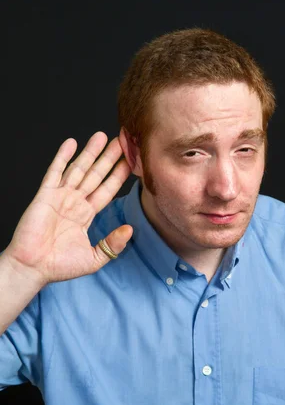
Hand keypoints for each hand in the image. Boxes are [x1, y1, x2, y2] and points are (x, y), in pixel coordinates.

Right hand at [5, 132, 132, 285]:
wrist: (33, 268)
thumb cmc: (59, 266)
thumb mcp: (94, 258)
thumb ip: (112, 244)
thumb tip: (130, 229)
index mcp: (86, 215)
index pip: (107, 190)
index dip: (118, 176)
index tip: (131, 162)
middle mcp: (74, 203)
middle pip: (95, 175)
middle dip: (108, 158)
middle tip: (122, 141)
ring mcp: (60, 197)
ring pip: (78, 169)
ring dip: (90, 152)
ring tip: (101, 136)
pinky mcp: (45, 196)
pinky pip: (55, 172)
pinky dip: (62, 157)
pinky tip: (72, 142)